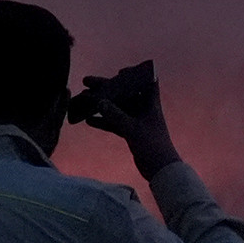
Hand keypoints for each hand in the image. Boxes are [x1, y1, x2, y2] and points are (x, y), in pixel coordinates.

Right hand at [76, 61, 181, 178]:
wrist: (160, 169)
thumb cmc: (152, 146)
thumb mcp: (133, 129)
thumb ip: (116, 116)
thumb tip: (99, 102)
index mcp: (151, 103)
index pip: (147, 80)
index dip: (135, 73)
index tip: (119, 72)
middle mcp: (144, 109)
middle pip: (124, 93)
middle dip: (106, 87)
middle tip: (87, 82)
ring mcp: (136, 121)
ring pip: (116, 108)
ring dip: (101, 104)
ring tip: (83, 98)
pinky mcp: (131, 132)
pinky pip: (114, 123)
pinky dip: (103, 121)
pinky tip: (88, 121)